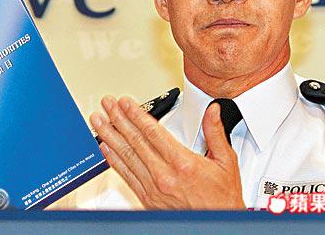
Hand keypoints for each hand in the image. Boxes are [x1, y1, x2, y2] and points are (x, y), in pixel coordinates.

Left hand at [90, 95, 244, 209]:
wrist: (217, 223)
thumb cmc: (221, 197)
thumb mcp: (226, 161)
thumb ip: (216, 132)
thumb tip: (212, 111)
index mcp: (182, 163)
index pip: (152, 131)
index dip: (136, 114)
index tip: (125, 102)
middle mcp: (164, 175)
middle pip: (135, 141)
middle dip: (118, 119)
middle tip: (107, 104)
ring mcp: (153, 188)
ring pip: (126, 156)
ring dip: (110, 136)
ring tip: (99, 121)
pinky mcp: (147, 199)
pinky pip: (126, 175)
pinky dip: (113, 160)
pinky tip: (105, 148)